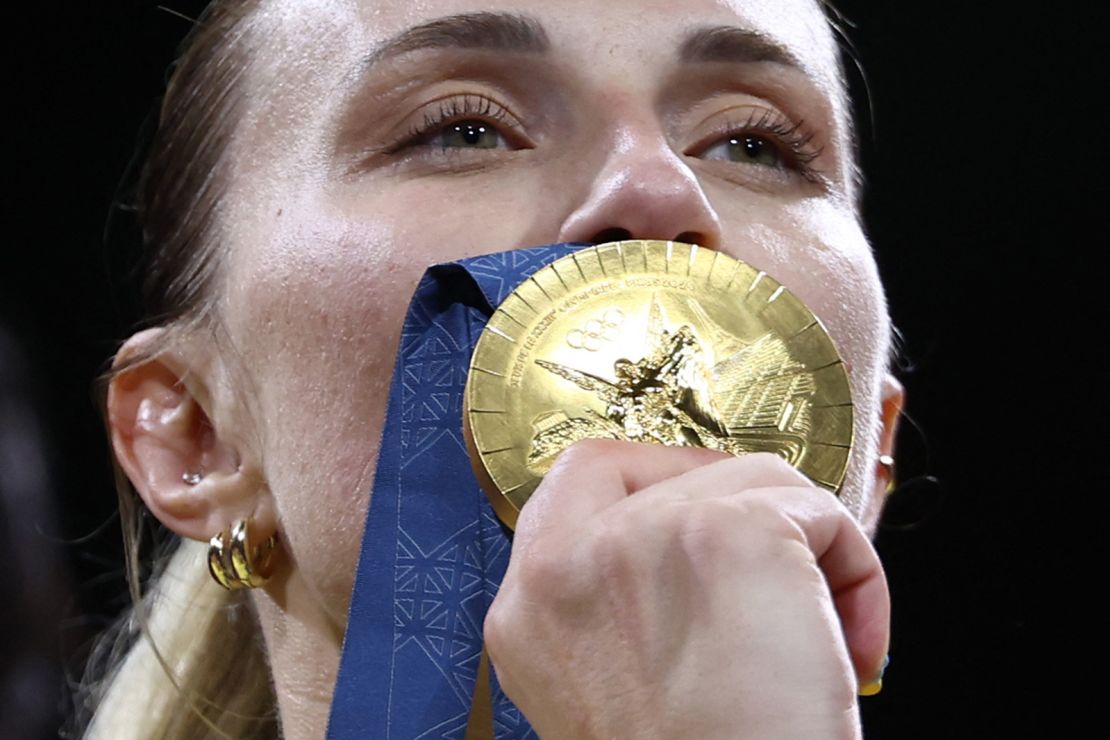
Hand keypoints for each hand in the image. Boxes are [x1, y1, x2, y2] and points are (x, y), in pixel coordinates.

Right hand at [484, 440, 888, 738]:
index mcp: (529, 608)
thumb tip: (692, 560)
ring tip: (826, 638)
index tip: (707, 513)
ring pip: (754, 479)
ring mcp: (643, 539)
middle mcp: (568, 563)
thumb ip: (615, 605)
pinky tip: (848, 644)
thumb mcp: (602, 687)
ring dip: (809, 549)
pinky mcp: (732, 535)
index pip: (582, 479)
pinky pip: (818, 509)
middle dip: (742, 512)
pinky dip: (855, 568)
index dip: (658, 483)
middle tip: (780, 570)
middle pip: (675, 471)